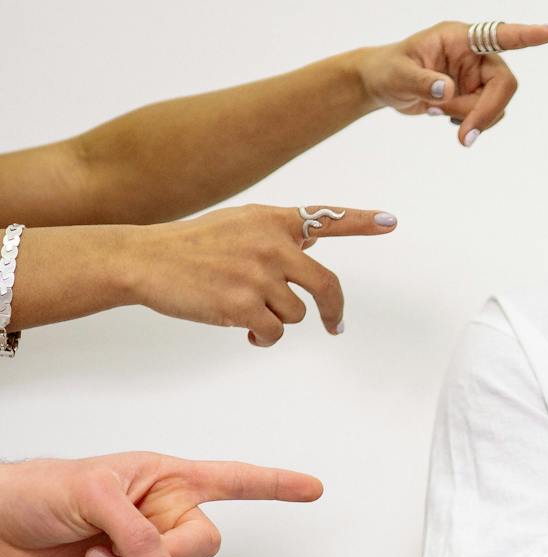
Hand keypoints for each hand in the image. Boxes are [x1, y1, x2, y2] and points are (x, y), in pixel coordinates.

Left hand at [0, 452, 320, 556]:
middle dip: (172, 555)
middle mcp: (164, 515)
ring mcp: (148, 552)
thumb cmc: (39, 491)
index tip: (312, 489)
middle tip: (135, 552)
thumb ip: (137, 533)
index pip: (234, 480)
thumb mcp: (93, 494)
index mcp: (165, 479)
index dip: (275, 486)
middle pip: (206, 545)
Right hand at [118, 203, 395, 345]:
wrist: (146, 259)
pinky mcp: (244, 306)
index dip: (362, 222)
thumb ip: (275, 236)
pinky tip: (243, 329)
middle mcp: (272, 243)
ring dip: (277, 320)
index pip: (326, 219)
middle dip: (332, 311)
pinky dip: (263, 337)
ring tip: (246, 310)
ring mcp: (259, 275)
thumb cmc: (191, 246)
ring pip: (296, 314)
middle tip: (334, 325)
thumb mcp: (238, 225)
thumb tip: (309, 250)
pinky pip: (274, 333)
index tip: (391, 222)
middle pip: (327, 286)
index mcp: (272, 220)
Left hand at [359, 20, 547, 149]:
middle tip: (464, 137)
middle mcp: (475, 55)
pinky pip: (488, 115)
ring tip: (436, 113)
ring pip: (496, 105)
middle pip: (503, 84)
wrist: (384, 85)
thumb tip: (447, 91)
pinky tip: (443, 115)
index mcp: (459, 38)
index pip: (498, 35)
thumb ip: (422, 82)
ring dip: (471, 118)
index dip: (526, 35)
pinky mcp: (476, 95)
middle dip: (485, 111)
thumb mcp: (398, 75)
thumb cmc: (389, 70)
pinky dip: (470, 123)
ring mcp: (478, 76)